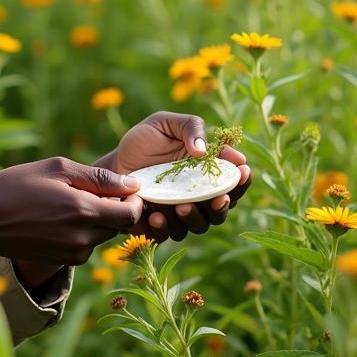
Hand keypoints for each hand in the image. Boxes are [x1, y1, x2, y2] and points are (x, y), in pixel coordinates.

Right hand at [0, 157, 144, 268]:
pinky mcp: (63, 261)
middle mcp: (82, 238)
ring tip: (68, 201)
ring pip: (102, 236)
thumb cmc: (15, 187)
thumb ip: (97, 177)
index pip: (131, 214)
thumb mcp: (55, 168)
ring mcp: (72, 253)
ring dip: (97, 219)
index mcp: (82, 211)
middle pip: (119, 226)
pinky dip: (82, 231)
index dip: (135, 200)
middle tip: (91, 189)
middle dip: (114, 207)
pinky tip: (59, 217)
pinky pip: (86, 245)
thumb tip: (132, 184)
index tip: (124, 187)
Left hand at [93, 111, 250, 242]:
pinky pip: (167, 233)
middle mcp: (199, 198)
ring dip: (194, 218)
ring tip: (182, 206)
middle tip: (219, 198)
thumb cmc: (145, 140)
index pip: (234, 182)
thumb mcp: (165, 123)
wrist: (114, 162)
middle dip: (223, 206)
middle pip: (222, 210)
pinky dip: (165, 227)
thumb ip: (190, 127)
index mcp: (207, 173)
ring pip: (199, 226)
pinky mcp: (159, 226)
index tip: (243, 170)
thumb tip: (203, 151)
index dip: (242, 179)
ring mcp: (180, 214)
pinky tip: (157, 215)